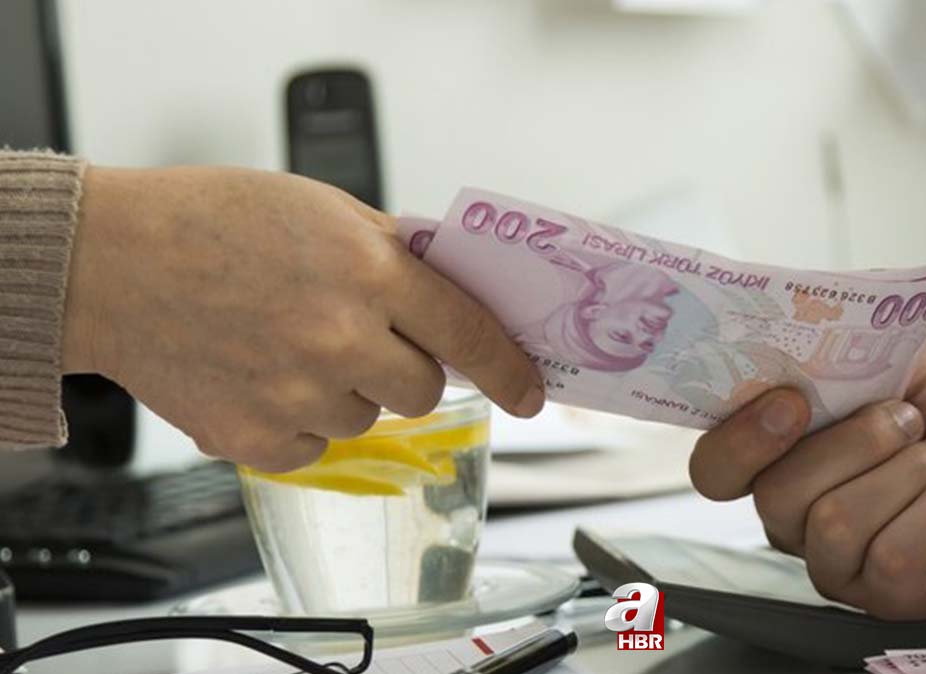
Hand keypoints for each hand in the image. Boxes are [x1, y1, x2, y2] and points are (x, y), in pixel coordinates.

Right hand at [62, 166, 543, 470]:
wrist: (112, 263)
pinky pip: (315, 445)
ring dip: (345, 390)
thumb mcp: (322, 209)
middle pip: (423, 390)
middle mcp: (341, 338)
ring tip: (287, 345)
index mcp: (368, 270)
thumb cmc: (211, 222)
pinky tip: (260, 374)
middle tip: (359, 337)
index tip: (532, 393)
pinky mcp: (257, 438)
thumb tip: (452, 292)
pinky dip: (299, 418)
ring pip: (367, 418)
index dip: (509, 369)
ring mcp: (299, 393)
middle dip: (404, 367)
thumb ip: (394, 254)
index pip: (469, 333)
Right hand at [689, 342, 925, 619]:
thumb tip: (790, 353)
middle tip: (912, 417)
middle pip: (776, 496)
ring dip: (905, 474)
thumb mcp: (904, 357)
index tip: (793, 401)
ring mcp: (842, 560)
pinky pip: (890, 560)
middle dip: (854, 444)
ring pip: (831, 527)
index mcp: (786, 450)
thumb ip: (840, 358)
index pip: (716, 469)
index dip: (739, 440)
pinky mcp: (893, 597)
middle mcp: (800, 512)